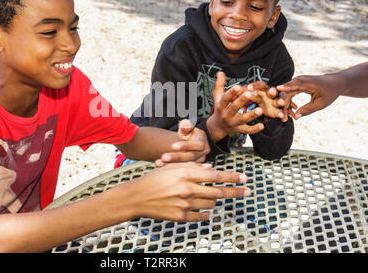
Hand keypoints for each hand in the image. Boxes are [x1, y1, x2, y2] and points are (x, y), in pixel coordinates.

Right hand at [128, 162, 250, 221]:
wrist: (136, 197)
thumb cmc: (153, 179)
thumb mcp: (171, 167)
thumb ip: (192, 167)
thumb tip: (210, 168)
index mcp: (185, 175)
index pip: (215, 176)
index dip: (232, 177)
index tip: (244, 178)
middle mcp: (187, 190)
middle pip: (218, 192)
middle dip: (235, 192)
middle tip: (248, 191)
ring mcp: (184, 205)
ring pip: (210, 204)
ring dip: (214, 201)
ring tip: (209, 197)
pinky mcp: (180, 217)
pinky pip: (201, 216)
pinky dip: (205, 213)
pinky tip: (205, 210)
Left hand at [156, 119, 209, 166]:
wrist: (190, 141)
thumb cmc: (188, 133)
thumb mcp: (187, 128)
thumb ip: (186, 126)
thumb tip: (185, 124)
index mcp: (202, 142)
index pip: (197, 145)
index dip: (186, 146)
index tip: (173, 146)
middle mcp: (202, 153)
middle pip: (190, 157)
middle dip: (177, 157)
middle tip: (164, 157)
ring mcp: (197, 161)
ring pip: (185, 164)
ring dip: (171, 164)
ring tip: (159, 162)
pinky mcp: (190, 167)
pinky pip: (180, 168)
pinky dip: (169, 166)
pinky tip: (159, 164)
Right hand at [206, 72, 264, 140]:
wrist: (217, 127)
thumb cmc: (220, 108)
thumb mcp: (217, 96)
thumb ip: (220, 84)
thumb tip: (220, 72)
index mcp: (221, 105)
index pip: (225, 98)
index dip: (232, 92)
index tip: (239, 86)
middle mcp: (226, 115)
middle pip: (234, 108)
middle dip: (242, 101)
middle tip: (251, 93)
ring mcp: (232, 123)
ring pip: (242, 119)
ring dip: (251, 115)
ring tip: (260, 110)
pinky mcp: (239, 130)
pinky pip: (247, 130)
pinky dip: (254, 129)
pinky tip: (262, 125)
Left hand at [246, 82, 285, 119]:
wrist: (259, 109)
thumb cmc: (252, 99)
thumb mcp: (247, 96)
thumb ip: (242, 94)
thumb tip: (232, 94)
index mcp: (260, 89)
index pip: (259, 84)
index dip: (255, 86)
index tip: (249, 88)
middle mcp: (268, 94)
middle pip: (271, 91)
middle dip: (272, 91)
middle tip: (272, 92)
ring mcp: (273, 102)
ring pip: (278, 100)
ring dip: (280, 101)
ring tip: (281, 102)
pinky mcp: (276, 110)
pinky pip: (280, 112)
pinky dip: (281, 114)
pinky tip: (282, 116)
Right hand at [277, 74, 343, 119]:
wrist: (335, 82)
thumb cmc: (330, 92)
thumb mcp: (321, 104)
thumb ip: (307, 110)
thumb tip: (295, 117)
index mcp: (307, 83)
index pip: (290, 88)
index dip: (283, 98)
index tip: (278, 107)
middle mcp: (299, 79)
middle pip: (285, 92)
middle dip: (283, 106)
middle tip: (284, 119)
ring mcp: (297, 81)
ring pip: (285, 93)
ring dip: (285, 104)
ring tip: (289, 116)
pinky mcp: (297, 83)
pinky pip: (289, 92)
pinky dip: (289, 101)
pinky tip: (293, 109)